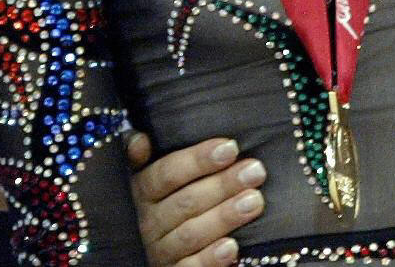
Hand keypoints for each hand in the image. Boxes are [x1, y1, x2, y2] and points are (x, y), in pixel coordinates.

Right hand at [127, 131, 266, 266]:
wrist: (154, 249)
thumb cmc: (162, 201)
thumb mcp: (148, 178)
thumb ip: (143, 159)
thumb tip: (140, 140)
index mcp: (141, 192)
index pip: (167, 174)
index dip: (198, 160)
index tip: (231, 148)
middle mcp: (147, 222)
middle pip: (186, 202)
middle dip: (223, 185)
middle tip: (255, 171)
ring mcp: (160, 251)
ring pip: (191, 234)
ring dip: (224, 216)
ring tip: (255, 201)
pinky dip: (211, 258)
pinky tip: (233, 246)